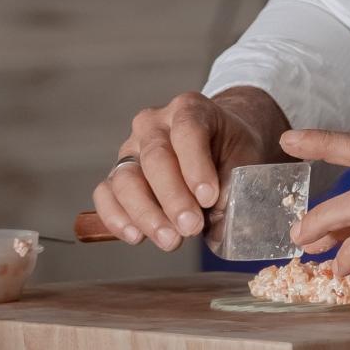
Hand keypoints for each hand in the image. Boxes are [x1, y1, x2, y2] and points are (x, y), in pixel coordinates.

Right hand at [92, 86, 288, 250]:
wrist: (217, 145)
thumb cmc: (231, 150)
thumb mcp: (244, 158)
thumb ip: (234, 186)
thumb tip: (219, 222)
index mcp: (189, 109)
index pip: (187, 131)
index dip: (196, 166)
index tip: (208, 198)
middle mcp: (154, 124)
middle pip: (155, 157)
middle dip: (173, 197)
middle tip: (191, 227)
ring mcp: (131, 148)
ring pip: (125, 178)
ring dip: (146, 214)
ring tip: (170, 240)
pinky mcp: (116, 174)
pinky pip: (105, 195)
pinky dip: (117, 218)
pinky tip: (137, 236)